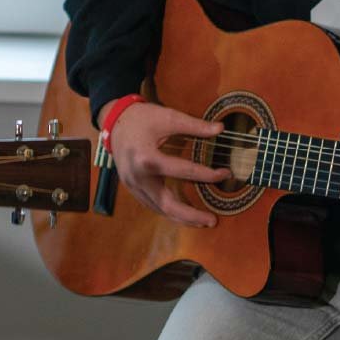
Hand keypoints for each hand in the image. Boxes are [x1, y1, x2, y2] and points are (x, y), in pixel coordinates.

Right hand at [107, 100, 229, 227]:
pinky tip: (183, 214)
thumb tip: (220, 129)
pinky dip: (169, 212)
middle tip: (213, 220)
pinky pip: (152, 205)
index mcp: (147, 158)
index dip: (207, 174)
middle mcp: (138, 177)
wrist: (114, 122)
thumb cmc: (141, 119)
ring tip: (202, 222)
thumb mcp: (168, 117)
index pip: (183, 171)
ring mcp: (133, 185)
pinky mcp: (132, 188)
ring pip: (159, 210)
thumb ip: (194, 126)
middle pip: (167, 204)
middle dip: (191, 215)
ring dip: (182, 218)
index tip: (225, 174)